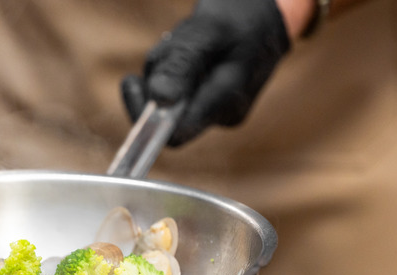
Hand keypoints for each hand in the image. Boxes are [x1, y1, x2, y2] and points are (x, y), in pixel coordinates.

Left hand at [121, 0, 289, 145]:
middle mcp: (221, 116)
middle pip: (165, 114)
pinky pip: (175, 92)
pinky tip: (189, 52)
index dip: (145, 115)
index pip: (174, 134)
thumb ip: (182, 65)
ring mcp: (215, 111)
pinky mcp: (208, 103)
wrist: (264, 17)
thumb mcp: (209, 33)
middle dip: (157, 79)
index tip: (132, 81)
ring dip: (164, 69)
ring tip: (186, 42)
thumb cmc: (240, 21)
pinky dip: (172, 70)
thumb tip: (158, 97)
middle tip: (173, 46)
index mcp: (225, 105)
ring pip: (167, 100)